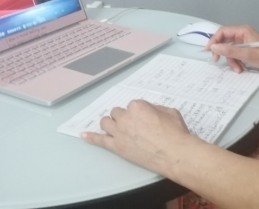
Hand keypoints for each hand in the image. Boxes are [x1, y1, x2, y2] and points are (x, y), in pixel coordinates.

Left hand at [81, 100, 195, 174]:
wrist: (174, 153)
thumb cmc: (175, 132)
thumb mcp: (170, 112)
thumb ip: (155, 109)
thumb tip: (150, 112)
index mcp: (138, 106)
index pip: (132, 105)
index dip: (139, 112)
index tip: (146, 118)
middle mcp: (125, 118)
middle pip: (117, 113)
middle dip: (124, 116)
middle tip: (134, 124)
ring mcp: (119, 133)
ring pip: (106, 123)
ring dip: (111, 123)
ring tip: (117, 127)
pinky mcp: (117, 147)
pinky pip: (100, 141)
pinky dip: (91, 137)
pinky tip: (83, 135)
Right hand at [205, 25, 258, 72]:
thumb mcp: (247, 54)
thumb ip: (229, 51)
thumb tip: (213, 47)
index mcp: (242, 31)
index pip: (222, 32)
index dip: (214, 40)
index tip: (209, 51)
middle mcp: (243, 34)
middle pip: (225, 41)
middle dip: (223, 53)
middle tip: (217, 61)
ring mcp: (245, 42)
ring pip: (231, 50)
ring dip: (232, 61)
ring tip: (238, 69)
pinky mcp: (248, 50)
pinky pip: (237, 55)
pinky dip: (237, 62)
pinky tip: (242, 68)